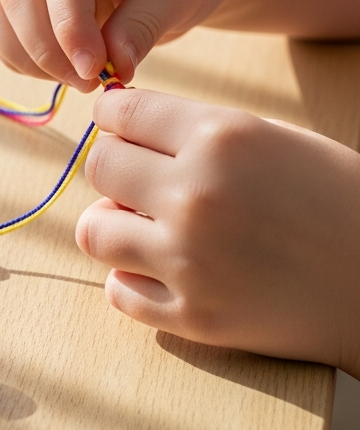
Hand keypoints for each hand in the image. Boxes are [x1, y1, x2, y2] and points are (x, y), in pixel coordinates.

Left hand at [75, 87, 359, 374]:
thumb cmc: (337, 199)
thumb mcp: (274, 139)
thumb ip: (198, 132)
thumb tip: (122, 126)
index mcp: (220, 138)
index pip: (121, 113)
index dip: (116, 118)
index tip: (122, 127)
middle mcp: (195, 195)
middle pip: (99, 167)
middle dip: (115, 170)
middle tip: (141, 182)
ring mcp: (188, 261)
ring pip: (93, 231)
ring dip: (114, 226)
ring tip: (147, 229)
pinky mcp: (192, 316)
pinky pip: (118, 291)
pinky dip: (133, 280)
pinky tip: (164, 272)